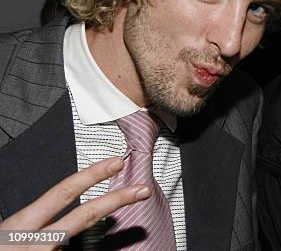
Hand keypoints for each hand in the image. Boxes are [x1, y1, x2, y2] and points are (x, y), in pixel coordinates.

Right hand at [0, 157, 149, 249]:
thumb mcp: (8, 233)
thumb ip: (34, 223)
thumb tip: (57, 218)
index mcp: (22, 226)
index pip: (63, 193)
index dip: (92, 175)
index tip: (115, 163)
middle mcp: (35, 242)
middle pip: (84, 216)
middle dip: (117, 200)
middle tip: (142, 189)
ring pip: (79, 239)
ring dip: (105, 228)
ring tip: (124, 211)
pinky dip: (82, 249)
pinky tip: (88, 246)